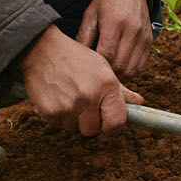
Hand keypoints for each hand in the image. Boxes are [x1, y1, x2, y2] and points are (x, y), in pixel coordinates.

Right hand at [18, 25, 143, 136]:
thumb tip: (139, 103)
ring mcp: (68, 107)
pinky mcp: (49, 112)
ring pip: (75, 129)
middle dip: (91, 123)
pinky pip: (59, 125)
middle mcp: (88, 98)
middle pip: (94, 130)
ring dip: (74, 119)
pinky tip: (58, 97)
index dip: (112, 125)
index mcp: (106, 86)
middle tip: (86, 107)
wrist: (41, 49)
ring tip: (70, 97)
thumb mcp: (102, 68)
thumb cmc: (75, 57)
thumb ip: (121, 90)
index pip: (116, 123)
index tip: (108, 121)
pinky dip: (59, 116)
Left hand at [76, 0, 152, 76]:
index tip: (89, 67)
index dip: (97, 65)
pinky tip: (120, 67)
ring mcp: (143, 36)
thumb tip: (78, 59)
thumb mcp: (91, 14)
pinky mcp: (149, 41)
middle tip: (97, 72)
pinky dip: (130, 71)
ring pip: (132, 68)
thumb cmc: (107, 1)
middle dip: (107, 72)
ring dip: (119, 75)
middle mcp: (132, 30)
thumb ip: (84, 36)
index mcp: (115, 22)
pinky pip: (141, 65)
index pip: (107, 54)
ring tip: (108, 72)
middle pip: (120, 64)